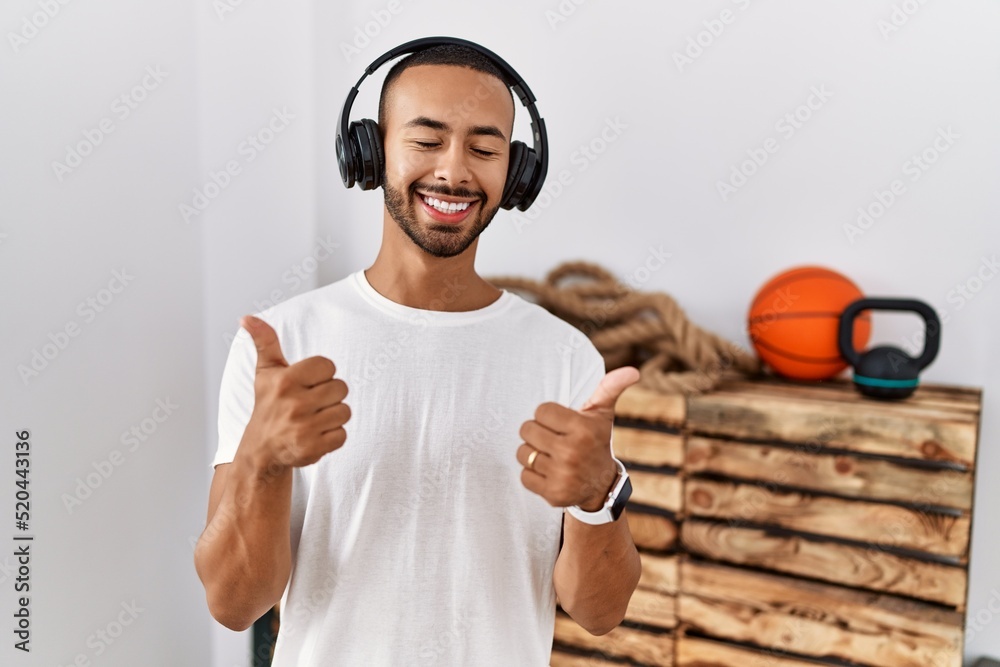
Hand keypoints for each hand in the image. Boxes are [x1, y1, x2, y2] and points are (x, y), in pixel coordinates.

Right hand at [240, 315, 350, 472]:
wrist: (262, 449)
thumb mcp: (266, 372)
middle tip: (311, 403)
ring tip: (313, 419)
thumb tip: (247, 317)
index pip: (328, 366)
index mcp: (285, 381)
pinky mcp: (312, 449)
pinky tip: (315, 434)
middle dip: (329, 395)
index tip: (307, 384)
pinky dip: (333, 436)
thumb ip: (264, 342)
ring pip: (344, 411)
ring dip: (333, 416)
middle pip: (341, 388)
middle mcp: (294, 404)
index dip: (322, 374)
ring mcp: (303, 428)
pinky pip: (342, 435)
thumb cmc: (269, 405)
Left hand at [516, 366, 639, 509]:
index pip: (541, 411)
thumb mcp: (602, 414)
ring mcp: (561, 475)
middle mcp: (571, 452)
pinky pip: (524, 475)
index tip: (560, 424)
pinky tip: (549, 472)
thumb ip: (610, 388)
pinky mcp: (552, 493)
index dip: (548, 416)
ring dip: (533, 453)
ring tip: (551, 456)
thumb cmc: (596, 442)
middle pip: (527, 430)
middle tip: (554, 439)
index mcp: (582, 429)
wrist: (601, 485)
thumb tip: (632, 371)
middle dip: (538, 433)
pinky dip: (533, 474)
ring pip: (523, 453)